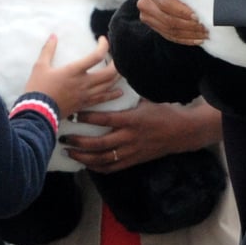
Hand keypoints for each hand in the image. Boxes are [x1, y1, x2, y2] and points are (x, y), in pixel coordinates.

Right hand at [27, 35, 120, 118]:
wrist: (37, 112)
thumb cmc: (38, 88)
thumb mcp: (40, 66)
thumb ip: (48, 50)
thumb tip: (53, 36)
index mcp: (74, 71)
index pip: (96, 56)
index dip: (104, 46)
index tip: (103, 39)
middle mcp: (84, 83)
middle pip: (109, 73)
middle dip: (117, 62)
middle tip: (116, 55)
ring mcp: (86, 95)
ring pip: (109, 86)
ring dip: (117, 76)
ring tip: (120, 69)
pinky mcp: (84, 104)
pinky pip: (103, 99)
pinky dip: (113, 94)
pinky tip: (119, 92)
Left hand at [61, 99, 221, 172]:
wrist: (181, 132)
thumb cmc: (161, 112)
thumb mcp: (145, 99)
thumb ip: (127, 94)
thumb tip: (111, 76)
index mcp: (132, 120)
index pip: (105, 119)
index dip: (87, 117)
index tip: (73, 113)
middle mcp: (130, 137)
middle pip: (99, 144)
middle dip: (79, 141)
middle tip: (65, 137)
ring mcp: (131, 152)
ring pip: (103, 159)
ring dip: (84, 157)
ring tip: (69, 151)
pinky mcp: (134, 161)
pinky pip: (112, 168)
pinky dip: (97, 167)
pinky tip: (86, 164)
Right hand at [137, 0, 207, 44]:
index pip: (165, 4)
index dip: (182, 12)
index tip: (198, 17)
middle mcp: (144, 2)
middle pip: (167, 19)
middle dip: (188, 26)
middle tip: (204, 28)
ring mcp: (146, 16)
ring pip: (169, 30)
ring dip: (189, 34)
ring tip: (204, 34)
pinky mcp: (152, 25)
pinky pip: (169, 36)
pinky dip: (185, 39)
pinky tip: (198, 39)